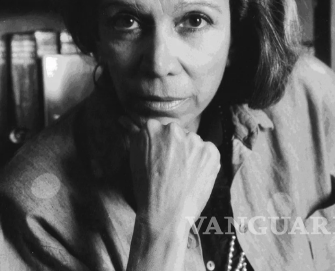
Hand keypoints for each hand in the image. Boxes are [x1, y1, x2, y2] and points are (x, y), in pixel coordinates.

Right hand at [120, 117, 220, 232]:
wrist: (165, 215)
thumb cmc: (147, 190)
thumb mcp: (134, 159)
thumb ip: (137, 137)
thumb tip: (124, 120)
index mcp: (151, 128)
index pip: (161, 130)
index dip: (162, 146)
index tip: (162, 160)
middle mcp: (173, 129)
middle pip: (178, 133)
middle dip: (177, 148)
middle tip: (173, 170)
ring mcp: (193, 139)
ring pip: (194, 143)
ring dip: (191, 154)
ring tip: (184, 176)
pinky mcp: (210, 150)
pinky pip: (209, 152)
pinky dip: (205, 163)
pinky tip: (195, 177)